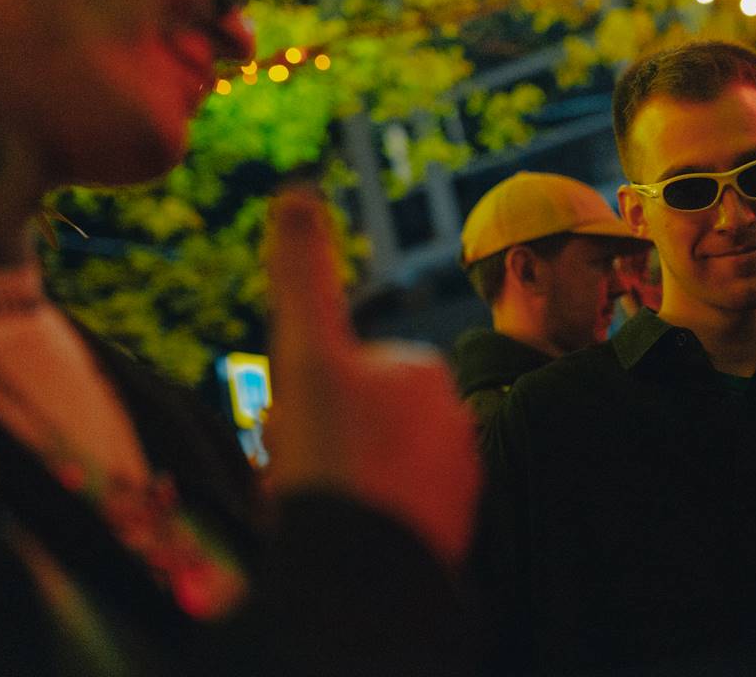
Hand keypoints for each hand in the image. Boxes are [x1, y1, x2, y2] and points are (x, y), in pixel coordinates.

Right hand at [264, 187, 478, 566]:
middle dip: (327, 446)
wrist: (361, 566)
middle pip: (362, 424)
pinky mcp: (457, 524)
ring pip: (378, 467)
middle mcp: (454, 416)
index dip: (306, 404)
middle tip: (306, 478)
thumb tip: (297, 190)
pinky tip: (353, 534)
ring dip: (346, 482)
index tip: (298, 435)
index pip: (344, 376)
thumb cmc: (330, 454)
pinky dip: (374, 516)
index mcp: (420, 370)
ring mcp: (459, 474)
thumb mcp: (305, 353)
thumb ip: (301, 272)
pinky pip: (400, 509)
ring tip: (327, 509)